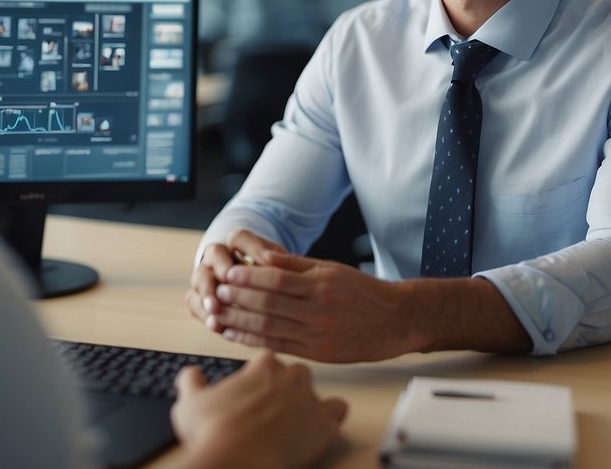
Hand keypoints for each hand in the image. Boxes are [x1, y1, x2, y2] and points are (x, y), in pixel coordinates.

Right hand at [170, 351, 347, 468]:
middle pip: (294, 373)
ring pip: (318, 392)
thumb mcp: (190, 402)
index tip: (250, 394)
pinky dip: (330, 420)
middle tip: (268, 411)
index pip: (268, 361)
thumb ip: (191, 382)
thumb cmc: (213, 431)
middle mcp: (291, 376)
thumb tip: (190, 375)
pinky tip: (316, 431)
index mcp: (263, 364)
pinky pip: (338, 413)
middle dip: (284, 388)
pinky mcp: (325, 425)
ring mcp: (311, 399)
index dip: (258, 378)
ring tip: (292, 423)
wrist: (237, 461)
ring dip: (308, 403)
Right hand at [186, 229, 286, 333]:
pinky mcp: (200, 298)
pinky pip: (194, 302)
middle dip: (221, 268)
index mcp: (239, 245)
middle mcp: (219, 257)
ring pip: (200, 279)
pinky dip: (204, 314)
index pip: (240, 238)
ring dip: (207, 294)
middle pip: (214, 254)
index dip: (250, 248)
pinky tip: (217, 325)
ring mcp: (207, 276)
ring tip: (216, 310)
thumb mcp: (281, 269)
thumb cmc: (272, 279)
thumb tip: (273, 259)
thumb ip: (280, 262)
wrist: (259, 299)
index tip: (260, 262)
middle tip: (226, 281)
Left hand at [209, 251, 413, 361]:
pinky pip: (277, 346)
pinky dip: (252, 340)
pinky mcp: (316, 354)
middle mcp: (317, 311)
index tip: (228, 272)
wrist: (394, 321)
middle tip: (216, 291)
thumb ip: (296, 264)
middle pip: (268, 304)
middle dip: (238, 297)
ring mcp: (315, 334)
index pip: (276, 280)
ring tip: (217, 313)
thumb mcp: (331, 268)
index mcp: (320, 285)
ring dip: (239, 320)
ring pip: (268, 327)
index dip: (249, 277)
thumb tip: (263, 256)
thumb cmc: (362, 292)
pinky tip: (234, 333)